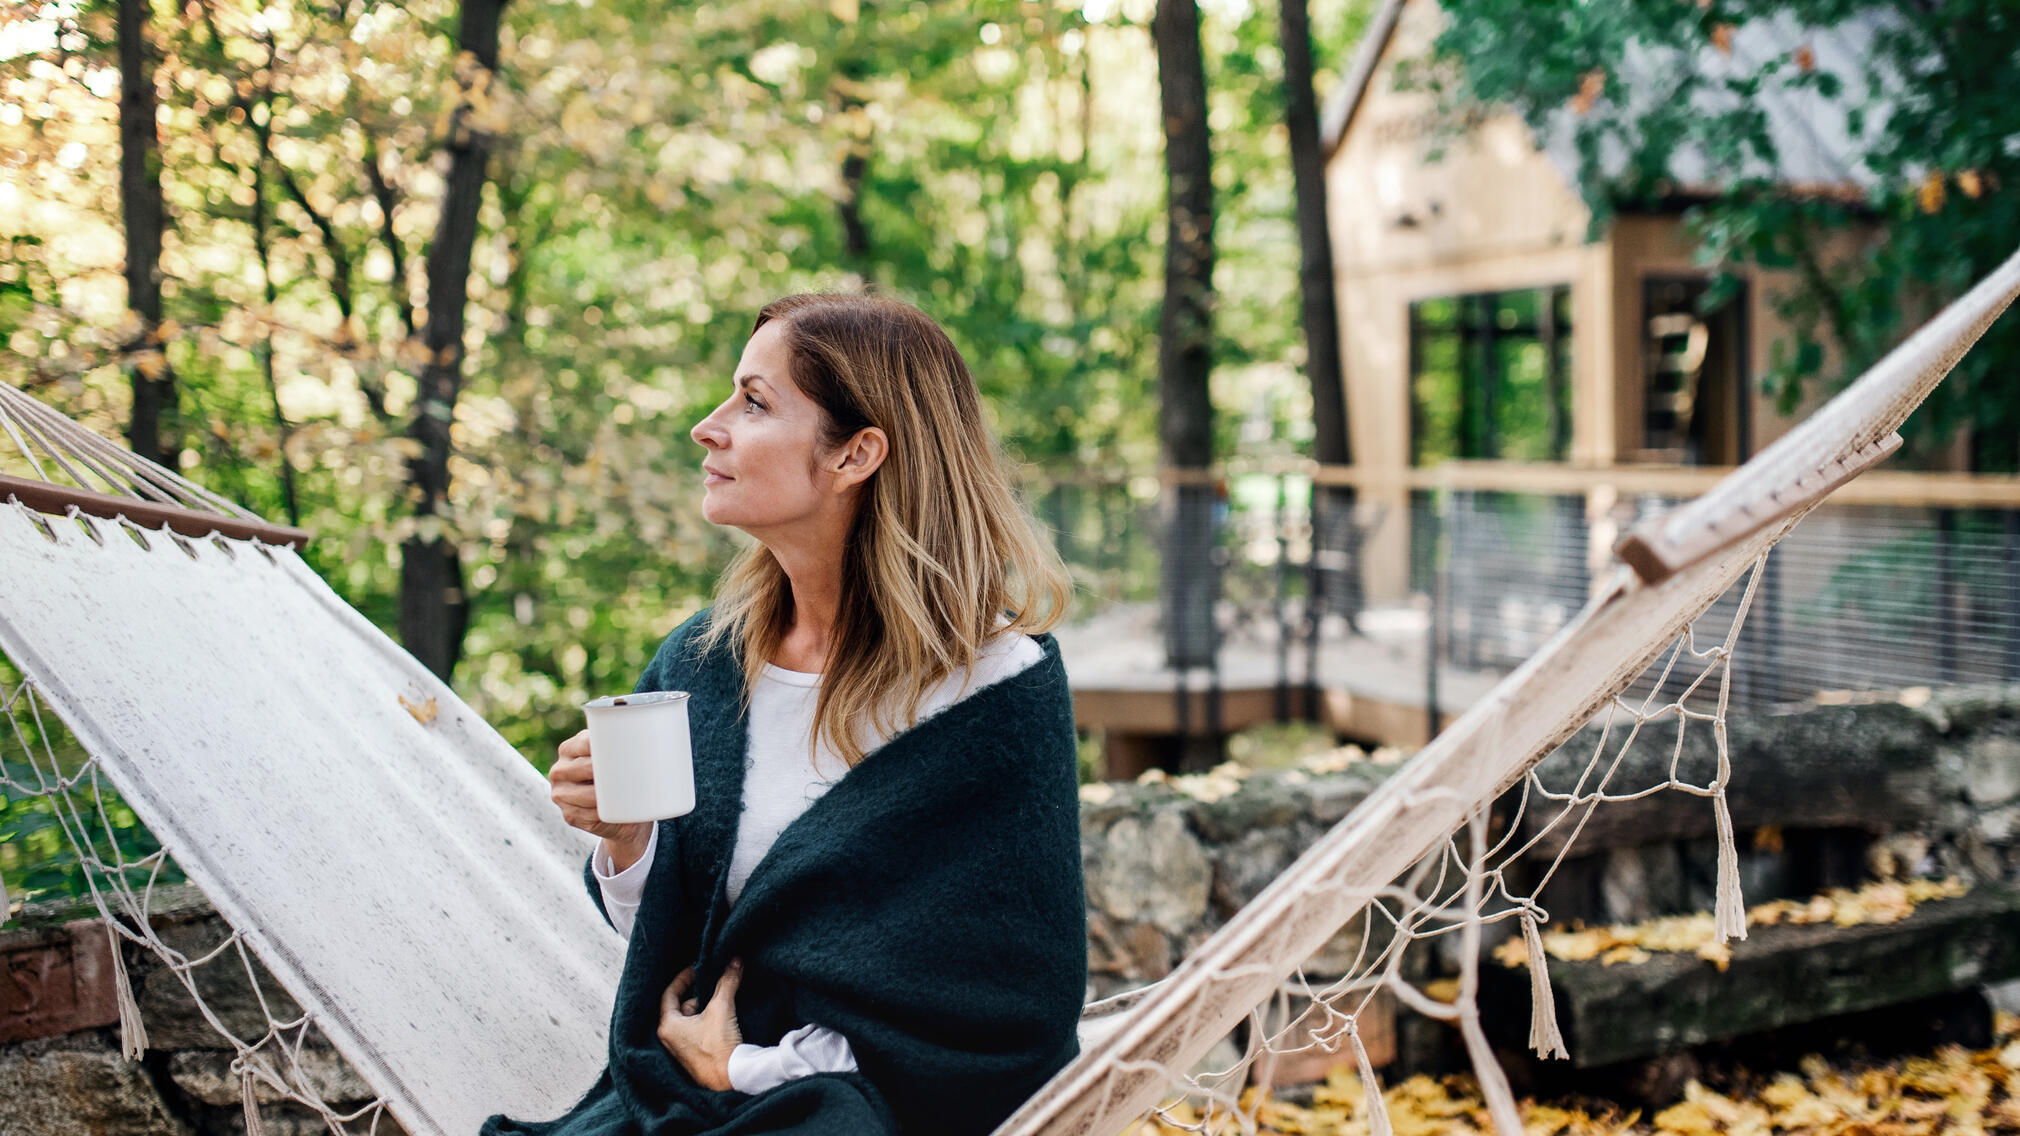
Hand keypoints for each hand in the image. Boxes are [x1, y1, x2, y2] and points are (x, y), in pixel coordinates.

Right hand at [549, 729, 651, 859]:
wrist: (620, 814)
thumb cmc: (624, 776)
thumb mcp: (623, 755)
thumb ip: (633, 737)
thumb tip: (661, 717)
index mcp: (570, 749)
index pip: (583, 742)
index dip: (598, 743)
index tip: (620, 746)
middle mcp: (560, 770)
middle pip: (581, 767)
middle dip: (600, 769)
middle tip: (627, 769)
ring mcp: (562, 794)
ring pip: (581, 794)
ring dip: (598, 795)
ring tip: (619, 792)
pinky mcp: (569, 815)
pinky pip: (582, 815)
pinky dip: (595, 814)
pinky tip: (602, 812)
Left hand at [658, 961, 743, 1091]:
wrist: (730, 1080)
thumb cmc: (718, 1048)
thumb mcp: (722, 1008)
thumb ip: (726, 982)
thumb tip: (734, 961)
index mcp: (668, 1026)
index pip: (669, 994)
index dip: (684, 978)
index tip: (697, 969)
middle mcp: (669, 1038)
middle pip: (681, 1006)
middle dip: (699, 994)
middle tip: (716, 985)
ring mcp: (681, 1049)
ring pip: (691, 1020)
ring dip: (705, 1009)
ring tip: (723, 1002)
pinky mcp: (693, 1057)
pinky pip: (697, 1032)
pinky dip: (708, 1022)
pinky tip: (723, 1019)